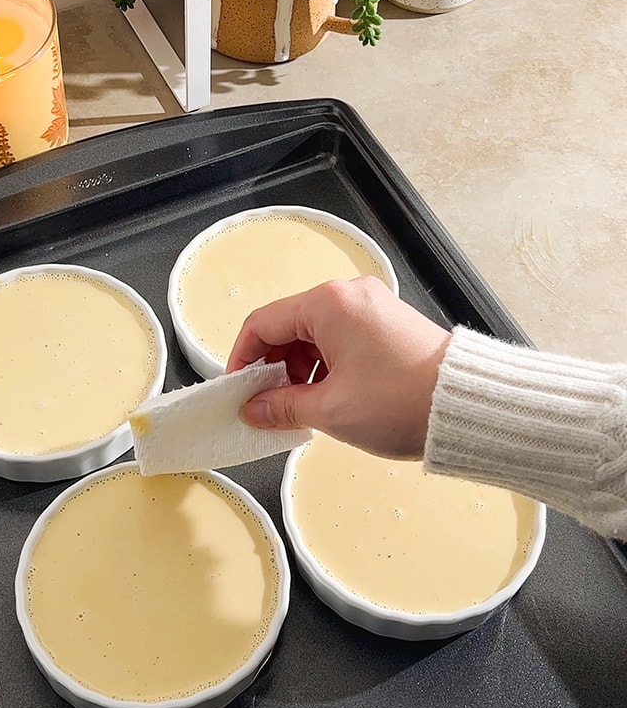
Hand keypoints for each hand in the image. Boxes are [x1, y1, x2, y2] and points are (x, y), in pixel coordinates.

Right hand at [226, 277, 450, 458]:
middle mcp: (349, 297)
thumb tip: (255, 409)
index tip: (237, 388)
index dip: (242, 359)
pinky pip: (339, 339)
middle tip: (265, 403)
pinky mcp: (386, 324)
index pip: (262, 324)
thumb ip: (281, 407)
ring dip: (298, 370)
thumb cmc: (408, 399)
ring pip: (312, 334)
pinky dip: (323, 366)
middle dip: (272, 367)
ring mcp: (370, 308)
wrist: (469, 406)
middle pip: (287, 327)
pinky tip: (324, 397)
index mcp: (329, 305)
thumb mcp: (330, 410)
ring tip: (299, 407)